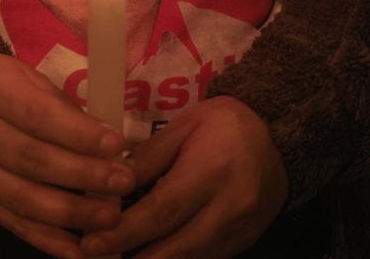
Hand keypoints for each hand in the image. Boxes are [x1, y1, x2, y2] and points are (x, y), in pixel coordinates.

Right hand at [0, 52, 135, 258]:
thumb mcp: (28, 78)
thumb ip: (63, 109)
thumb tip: (109, 144)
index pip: (39, 116)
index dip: (79, 134)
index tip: (116, 144)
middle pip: (34, 160)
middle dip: (84, 175)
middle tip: (123, 183)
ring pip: (25, 199)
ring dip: (72, 214)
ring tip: (110, 217)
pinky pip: (14, 223)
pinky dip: (48, 240)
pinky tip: (78, 249)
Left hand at [80, 96, 287, 257]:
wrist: (278, 137)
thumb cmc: (224, 124)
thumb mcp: (184, 126)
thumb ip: (147, 157)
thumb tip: (109, 184)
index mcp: (209, 172)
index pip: (160, 212)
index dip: (123, 232)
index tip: (90, 242)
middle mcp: (227, 208)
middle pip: (173, 247)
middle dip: (131, 257)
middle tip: (93, 255)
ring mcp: (239, 231)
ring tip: (116, 257)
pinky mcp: (242, 243)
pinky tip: (149, 254)